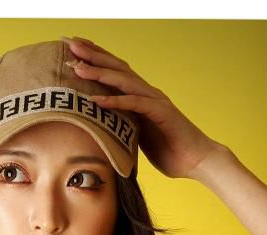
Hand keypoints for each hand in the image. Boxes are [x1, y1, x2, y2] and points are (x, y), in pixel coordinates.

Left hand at [63, 35, 224, 179]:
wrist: (198, 160)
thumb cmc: (170, 151)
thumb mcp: (139, 137)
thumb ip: (124, 127)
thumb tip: (103, 130)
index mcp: (140, 96)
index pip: (114, 71)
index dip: (94, 58)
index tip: (71, 50)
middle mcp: (147, 92)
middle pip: (116, 68)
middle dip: (92, 55)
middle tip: (69, 43)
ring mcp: (155, 101)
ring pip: (123, 81)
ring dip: (100, 73)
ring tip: (78, 68)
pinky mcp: (161, 113)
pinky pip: (135, 105)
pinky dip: (116, 102)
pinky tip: (98, 100)